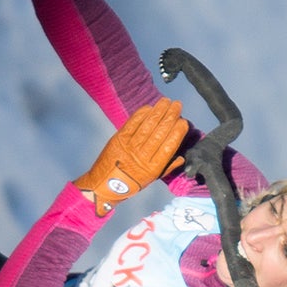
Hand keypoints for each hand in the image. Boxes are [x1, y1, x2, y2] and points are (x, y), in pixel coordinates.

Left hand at [75, 98, 188, 215]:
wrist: (102, 185)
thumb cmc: (130, 183)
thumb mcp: (151, 179)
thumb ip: (167, 167)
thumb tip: (181, 156)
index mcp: (153, 168)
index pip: (169, 146)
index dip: (177, 132)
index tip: (183, 121)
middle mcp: (142, 156)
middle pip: (160, 132)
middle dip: (170, 116)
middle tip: (177, 105)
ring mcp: (129, 146)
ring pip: (148, 125)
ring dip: (158, 111)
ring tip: (166, 101)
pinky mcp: (119, 139)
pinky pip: (133, 123)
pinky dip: (141, 114)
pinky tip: (149, 107)